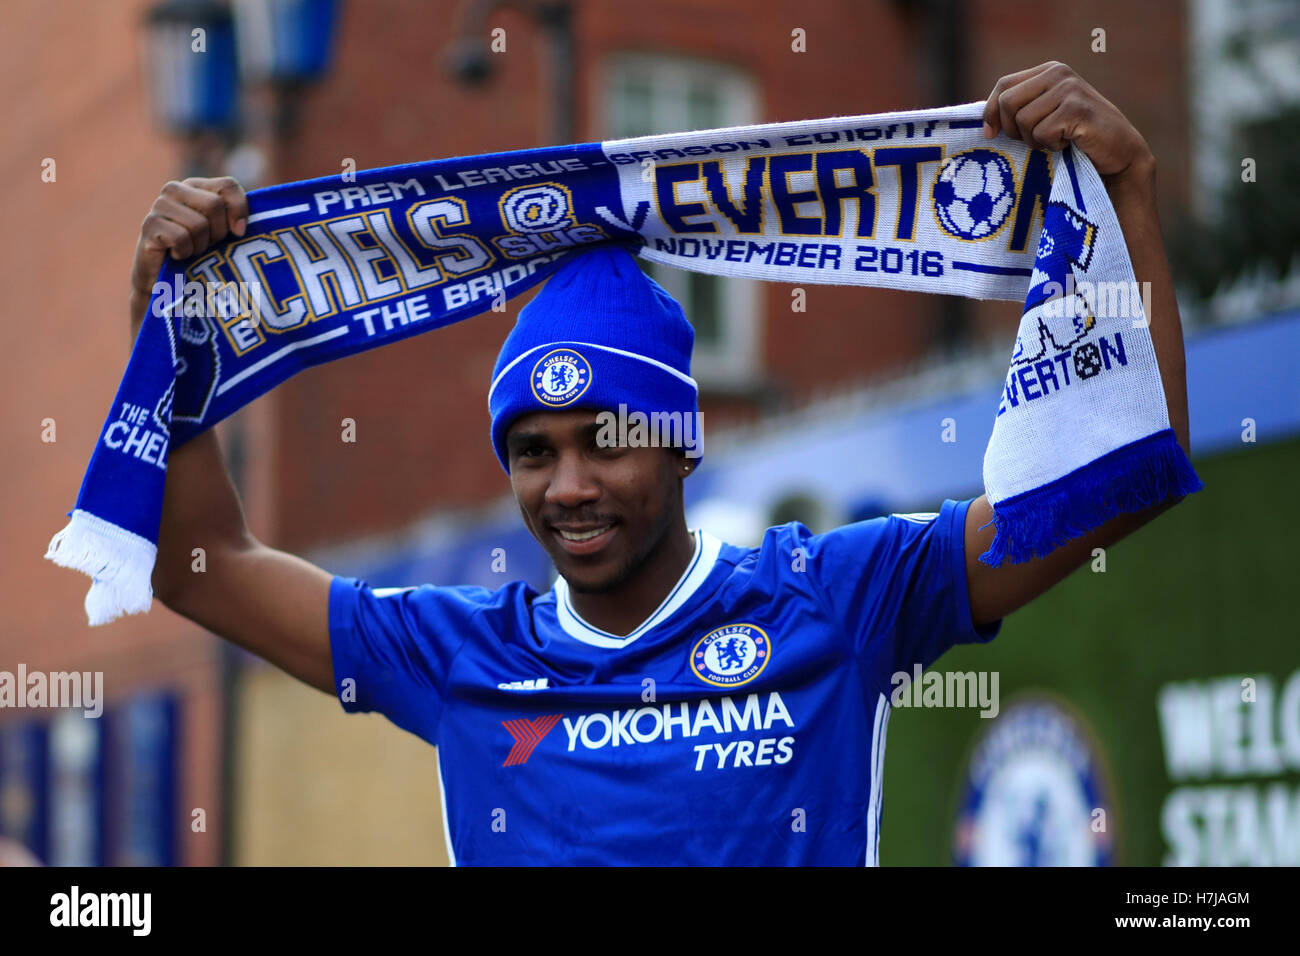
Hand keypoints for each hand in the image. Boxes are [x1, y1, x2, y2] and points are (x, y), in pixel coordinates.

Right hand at [130, 176, 248, 329]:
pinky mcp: (149, 225)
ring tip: (192, 251)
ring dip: (200, 246)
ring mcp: (159, 205)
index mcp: (196, 186)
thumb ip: (236, 218)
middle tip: (208, 245)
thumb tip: (242, 227)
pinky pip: (181, 237)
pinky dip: (185, 252)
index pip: (228, 185)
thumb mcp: (222, 233)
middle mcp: (175, 189)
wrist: (165, 282)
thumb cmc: (200, 255)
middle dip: (218, 233)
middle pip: (214, 205)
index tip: (239, 232)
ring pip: (198, 224)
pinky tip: (178, 255)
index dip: (239, 210)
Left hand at [981, 62, 1153, 181]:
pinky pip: (1041, 133)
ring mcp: (1069, 89)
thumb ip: (1020, 109)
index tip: (990, 134)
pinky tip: (1069, 143)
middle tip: (1035, 140)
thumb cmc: (1076, 138)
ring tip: (1057, 141)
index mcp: (1049, 71)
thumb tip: (984, 122)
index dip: (991, 112)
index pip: (1003, 85)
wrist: (1119, 152)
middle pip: (1008, 102)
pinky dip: (1051, 146)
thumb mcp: (1045, 116)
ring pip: (1023, 121)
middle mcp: (1059, 73)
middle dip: (1013, 130)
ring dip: (1036, 141)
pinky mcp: (1077, 108)